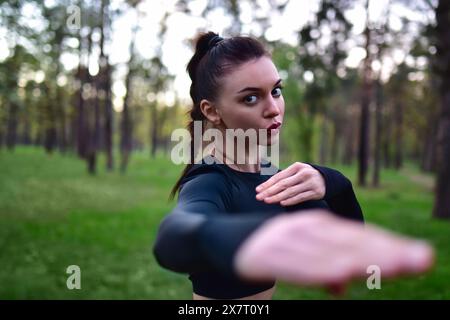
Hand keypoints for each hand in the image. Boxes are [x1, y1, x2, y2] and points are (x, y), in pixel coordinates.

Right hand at [234, 210, 433, 293]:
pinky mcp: (269, 254)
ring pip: (331, 252)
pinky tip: (342, 274)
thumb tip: (342, 285)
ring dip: (364, 259)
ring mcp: (288, 239)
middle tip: (421, 259)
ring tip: (395, 266)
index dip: (389, 246)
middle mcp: (306, 229)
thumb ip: (324, 266)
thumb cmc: (268, 247)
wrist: (223, 237)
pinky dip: (322, 269)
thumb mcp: (299, 254)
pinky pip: (300, 265)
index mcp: (316, 225)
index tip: (418, 256)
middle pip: (353, 242)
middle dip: (388, 252)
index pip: (358, 236)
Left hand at [255, 162, 325, 205]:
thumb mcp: (296, 172)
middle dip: (269, 191)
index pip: (279, 176)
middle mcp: (304, 173)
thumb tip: (265, 187)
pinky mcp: (316, 192)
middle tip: (259, 197)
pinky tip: (282, 203)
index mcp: (297, 166)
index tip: (257, 190)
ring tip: (267, 201)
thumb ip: (284, 178)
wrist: (327, 180)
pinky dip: (290, 200)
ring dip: (277, 197)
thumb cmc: (305, 176)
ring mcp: (310, 183)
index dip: (267, 184)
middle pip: (283, 184)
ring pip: (291, 191)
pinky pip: (300, 197)